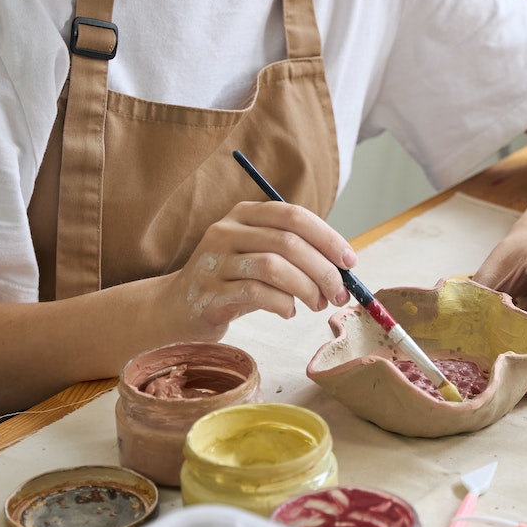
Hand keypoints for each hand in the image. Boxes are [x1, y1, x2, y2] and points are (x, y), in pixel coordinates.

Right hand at [158, 201, 352, 338]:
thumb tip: (344, 267)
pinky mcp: (209, 293)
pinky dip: (282, 304)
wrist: (177, 308)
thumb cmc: (232, 281)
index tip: (349, 262)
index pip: (294, 215)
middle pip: (288, 242)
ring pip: (274, 267)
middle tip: (338, 293)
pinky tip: (288, 311)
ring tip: (316, 304)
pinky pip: (257, 294)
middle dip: (322, 270)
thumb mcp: (260, 256)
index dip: (327, 238)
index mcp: (244, 214)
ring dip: (306, 288)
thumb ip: (295, 253)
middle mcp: (226, 231)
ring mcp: (214, 261)